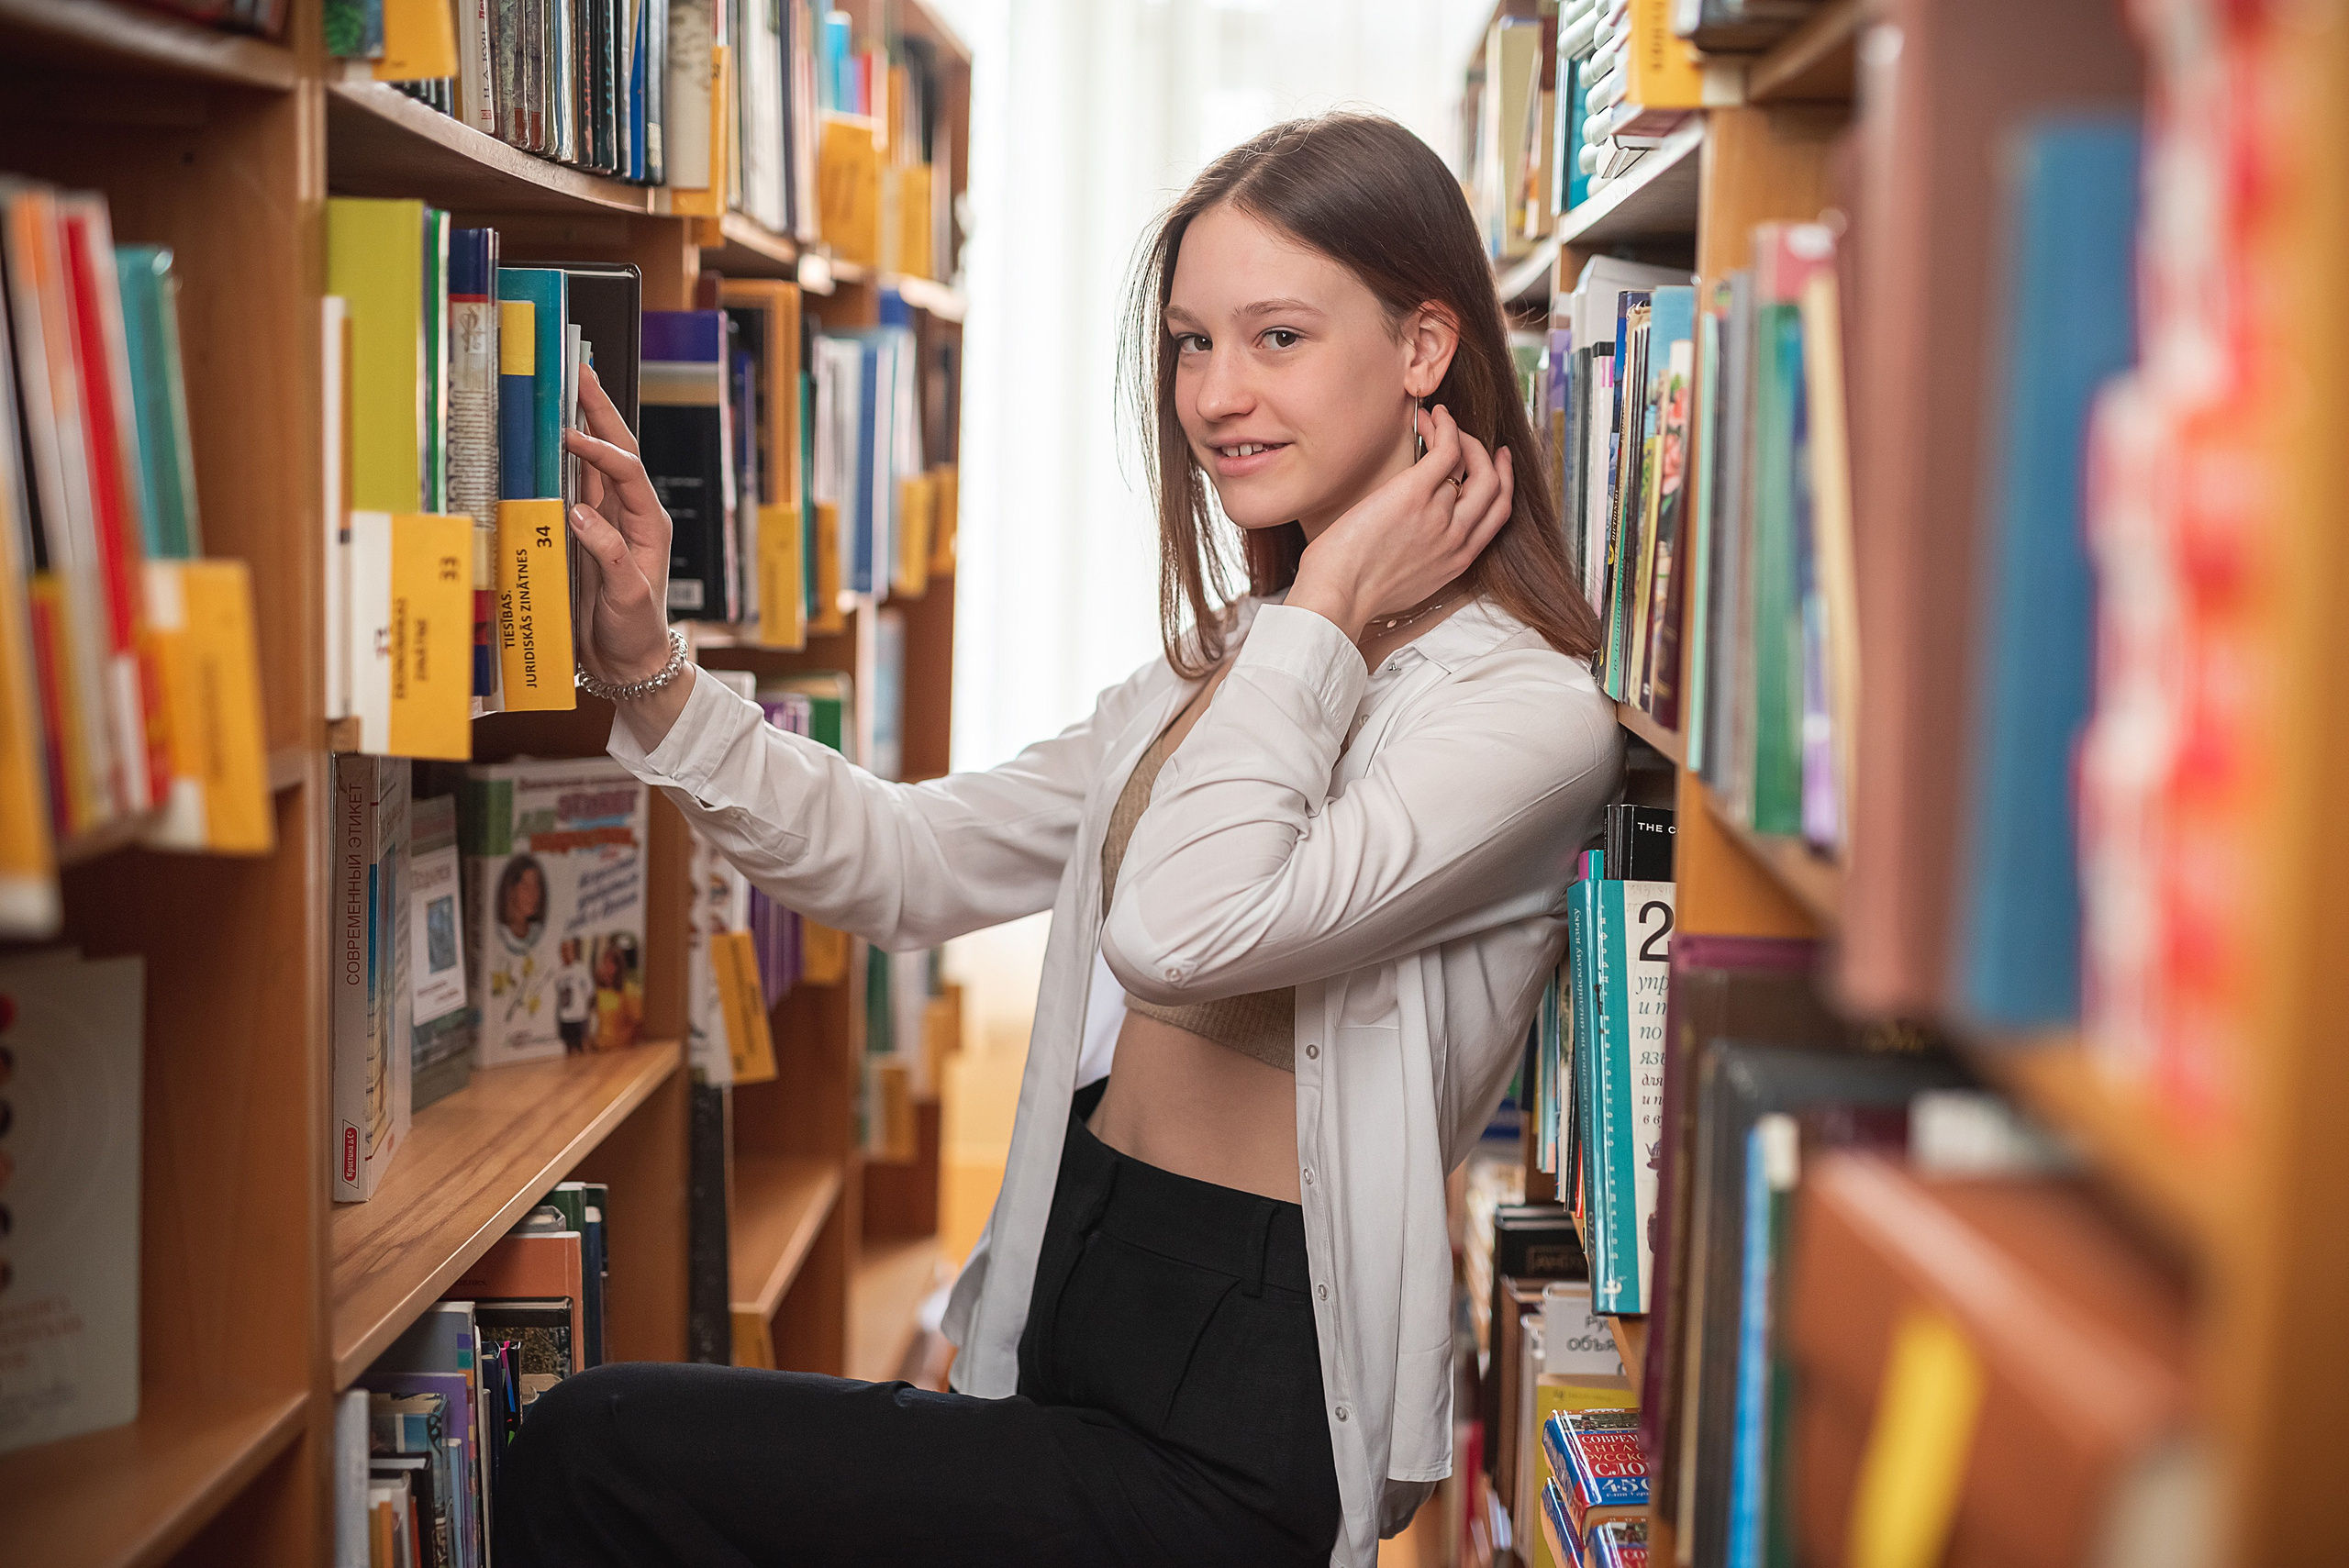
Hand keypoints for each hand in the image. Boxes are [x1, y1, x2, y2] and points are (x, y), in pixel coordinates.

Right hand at [561, 363, 674, 684]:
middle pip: (617, 451)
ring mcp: (608, 520)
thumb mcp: (627, 597)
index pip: (627, 472)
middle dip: (600, 411)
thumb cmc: (635, 632)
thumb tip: (579, 513)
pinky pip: (575, 486)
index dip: (601, 450)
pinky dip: (563, 459)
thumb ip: (608, 555)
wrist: (628, 663)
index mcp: (649, 524)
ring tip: (566, 387)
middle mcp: (631, 514)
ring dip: (583, 425)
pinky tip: (549, 437)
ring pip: (595, 462)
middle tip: (581, 371)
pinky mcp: (587, 531)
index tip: (570, 437)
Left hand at [1285, 403, 1513, 642]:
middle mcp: (1456, 537)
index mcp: (1456, 561)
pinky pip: (1448, 450)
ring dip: (1454, 433)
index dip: (1502, 481)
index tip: (1497, 462)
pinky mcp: (1415, 493)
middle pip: (1493, 485)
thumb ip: (1423, 558)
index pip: (1497, 514)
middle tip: (1465, 436)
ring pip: (1468, 462)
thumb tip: (1414, 535)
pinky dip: (1446, 427)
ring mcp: (1440, 515)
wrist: (1336, 597)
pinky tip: (1432, 416)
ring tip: (1432, 421)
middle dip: (1485, 453)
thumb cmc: (1353, 593)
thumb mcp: (1406, 583)